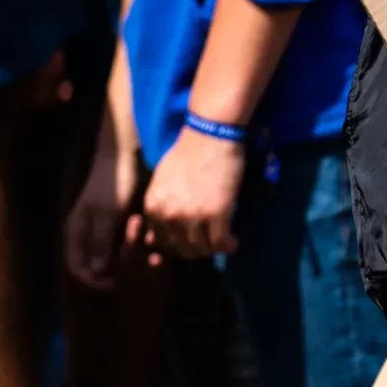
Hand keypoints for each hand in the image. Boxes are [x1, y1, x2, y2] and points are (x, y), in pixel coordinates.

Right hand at [64, 125, 144, 287]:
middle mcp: (90, 236)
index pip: (78, 268)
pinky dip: (144, 245)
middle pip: (103, 266)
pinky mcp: (123, 226)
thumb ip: (100, 242)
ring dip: (138, 254)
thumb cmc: (112, 183)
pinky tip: (156, 239)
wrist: (127, 157)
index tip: (115, 283)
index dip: (93, 280)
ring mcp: (107, 231)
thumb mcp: (107, 213)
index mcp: (77, 234)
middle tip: (139, 244)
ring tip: (152, 239)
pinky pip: (133, 245)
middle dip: (123, 262)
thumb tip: (95, 271)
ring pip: (121, 257)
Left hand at [141, 126, 246, 259]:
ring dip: (213, 250)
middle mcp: (169, 215)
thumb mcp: (162, 181)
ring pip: (201, 248)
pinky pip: (220, 242)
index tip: (191, 240)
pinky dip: (228, 246)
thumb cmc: (187, 153)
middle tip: (209, 244)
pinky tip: (233, 242)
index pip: (161, 240)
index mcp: (153, 206)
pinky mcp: (216, 214)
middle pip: (181, 248)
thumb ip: (162, 203)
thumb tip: (164, 223)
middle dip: (196, 250)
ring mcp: (192, 216)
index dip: (178, 244)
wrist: (209, 136)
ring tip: (223, 243)